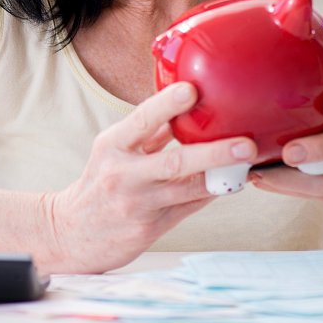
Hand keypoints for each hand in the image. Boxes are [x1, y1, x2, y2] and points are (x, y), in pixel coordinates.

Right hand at [44, 82, 257, 272]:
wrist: (73, 232)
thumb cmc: (100, 184)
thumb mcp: (114, 151)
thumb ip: (147, 132)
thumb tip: (185, 105)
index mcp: (112, 146)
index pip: (141, 120)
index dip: (167, 105)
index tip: (192, 89)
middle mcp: (122, 174)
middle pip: (174, 162)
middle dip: (213, 152)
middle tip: (245, 144)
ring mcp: (137, 204)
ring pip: (188, 190)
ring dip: (222, 177)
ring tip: (249, 165)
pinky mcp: (148, 229)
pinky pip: (188, 208)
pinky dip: (211, 194)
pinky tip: (231, 184)